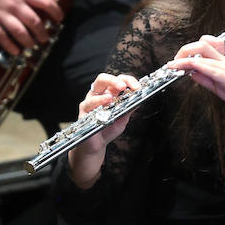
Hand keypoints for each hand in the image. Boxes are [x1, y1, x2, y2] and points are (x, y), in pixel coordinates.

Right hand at [0, 0, 62, 55]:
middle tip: (45, 37)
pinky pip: (2, 37)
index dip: (55, 11)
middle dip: (42, 32)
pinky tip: (16, 51)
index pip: (45, 2)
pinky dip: (10, 46)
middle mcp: (14, 4)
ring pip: (20, 32)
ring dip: (29, 41)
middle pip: (34, 22)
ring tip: (32, 45)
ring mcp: (1, 14)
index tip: (59, 17)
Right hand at [66, 74, 139, 188]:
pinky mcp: (84, 111)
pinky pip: (90, 102)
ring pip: (96, 85)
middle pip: (104, 78)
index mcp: (109, 93)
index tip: (137, 88)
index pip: (118, 80)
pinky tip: (106, 102)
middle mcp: (99, 94)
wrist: (97, 145)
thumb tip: (140, 97)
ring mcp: (91, 101)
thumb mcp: (123, 118)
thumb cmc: (108, 129)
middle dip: (115, 80)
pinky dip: (99, 100)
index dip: (128, 81)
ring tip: (116, 93)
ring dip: (108, 86)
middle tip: (124, 86)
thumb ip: (129, 107)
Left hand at [168, 36, 224, 128]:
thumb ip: (204, 80)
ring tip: (174, 64)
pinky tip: (190, 69)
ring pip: (205, 55)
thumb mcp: (218, 87)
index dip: (186, 51)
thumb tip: (190, 73)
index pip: (202, 49)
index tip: (175, 62)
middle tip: (173, 62)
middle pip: (202, 45)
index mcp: (220, 64)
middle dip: (184, 50)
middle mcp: (223, 62)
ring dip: (186, 58)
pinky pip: (213, 69)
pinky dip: (199, 67)